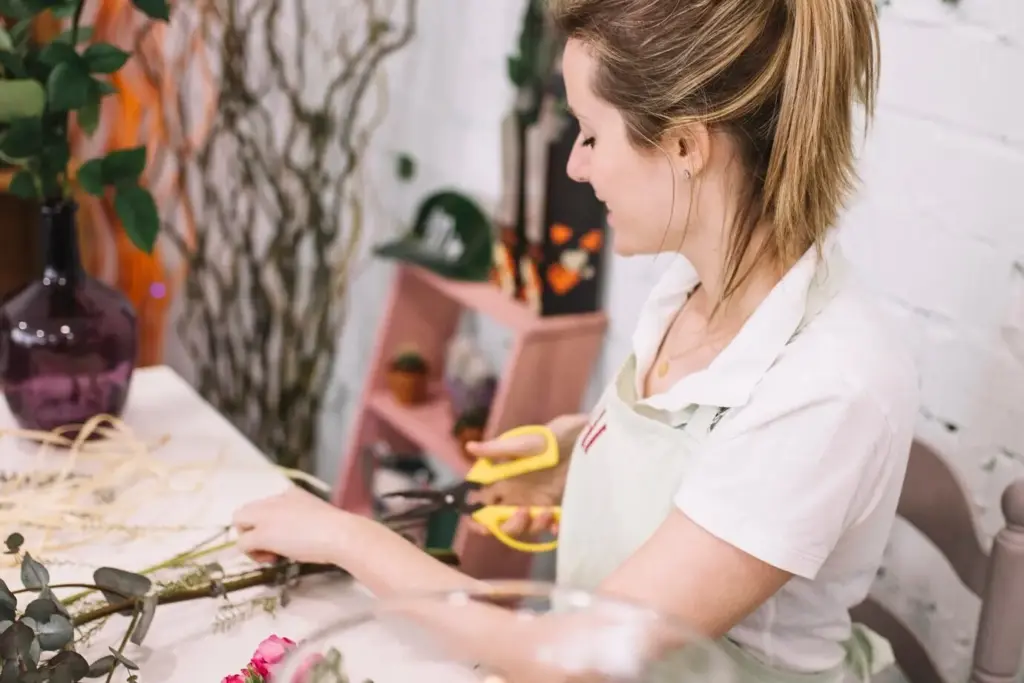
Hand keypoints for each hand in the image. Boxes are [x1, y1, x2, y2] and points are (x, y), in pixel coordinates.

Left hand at [231, 486, 349, 564]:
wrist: (340, 534)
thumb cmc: (338, 528)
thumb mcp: (317, 515)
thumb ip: (302, 519)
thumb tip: (298, 536)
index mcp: (291, 493)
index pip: (268, 505)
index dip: (271, 523)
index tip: (285, 537)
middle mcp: (275, 499)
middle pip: (247, 511)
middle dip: (253, 529)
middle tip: (270, 546)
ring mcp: (266, 516)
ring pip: (239, 522)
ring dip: (250, 540)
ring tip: (270, 554)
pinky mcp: (262, 534)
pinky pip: (243, 544)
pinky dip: (252, 554)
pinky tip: (271, 559)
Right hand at [464, 414, 583, 539]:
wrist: (578, 441)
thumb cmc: (548, 440)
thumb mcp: (522, 443)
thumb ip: (496, 450)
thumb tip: (469, 447)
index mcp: (503, 482)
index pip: (482, 505)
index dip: (477, 518)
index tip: (481, 524)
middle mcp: (516, 496)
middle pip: (502, 523)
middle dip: (507, 526)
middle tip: (521, 514)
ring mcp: (536, 503)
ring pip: (525, 527)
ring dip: (532, 525)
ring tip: (545, 512)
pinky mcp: (555, 508)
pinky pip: (549, 527)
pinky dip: (552, 528)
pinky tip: (557, 522)